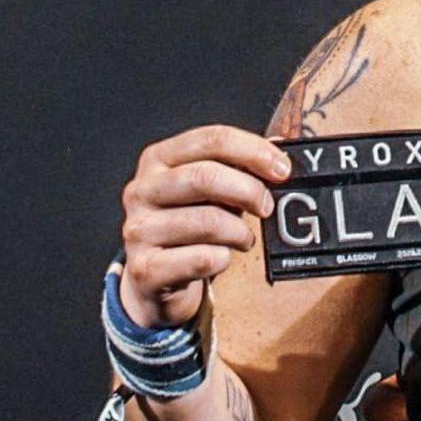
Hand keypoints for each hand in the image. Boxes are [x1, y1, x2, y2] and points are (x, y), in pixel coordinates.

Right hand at [119, 124, 290, 331]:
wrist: (152, 281)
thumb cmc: (186, 227)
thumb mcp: (207, 192)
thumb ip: (238, 167)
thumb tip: (281, 148)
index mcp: (158, 159)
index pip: (210, 139)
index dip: (252, 151)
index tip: (282, 170)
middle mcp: (141, 190)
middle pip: (205, 176)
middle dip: (249, 190)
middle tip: (268, 207)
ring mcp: (138, 230)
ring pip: (208, 221)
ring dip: (239, 232)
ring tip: (243, 239)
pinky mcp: (145, 268)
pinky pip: (202, 259)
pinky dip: (223, 259)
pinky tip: (221, 258)